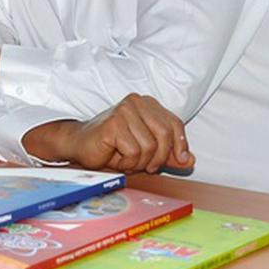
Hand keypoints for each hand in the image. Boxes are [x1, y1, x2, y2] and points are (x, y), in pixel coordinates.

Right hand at [24, 94, 194, 173]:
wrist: (78, 145)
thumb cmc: (111, 147)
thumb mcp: (146, 151)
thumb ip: (168, 155)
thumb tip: (189, 160)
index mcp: (147, 103)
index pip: (174, 124)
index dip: (180, 145)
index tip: (179, 160)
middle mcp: (136, 102)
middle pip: (165, 134)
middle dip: (159, 157)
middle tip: (148, 167)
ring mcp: (124, 111)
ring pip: (149, 146)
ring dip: (140, 162)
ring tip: (127, 160)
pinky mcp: (113, 124)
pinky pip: (134, 151)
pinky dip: (127, 162)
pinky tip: (117, 159)